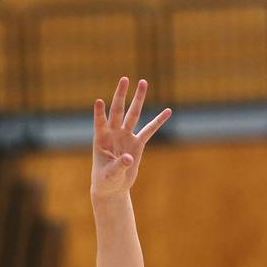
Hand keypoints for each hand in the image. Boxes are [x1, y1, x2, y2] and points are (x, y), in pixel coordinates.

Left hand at [91, 77, 170, 198]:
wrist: (112, 187)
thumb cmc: (105, 181)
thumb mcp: (110, 175)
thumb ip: (118, 166)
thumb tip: (129, 158)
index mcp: (101, 140)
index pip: (100, 122)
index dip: (99, 113)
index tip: (98, 101)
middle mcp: (113, 134)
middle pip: (118, 111)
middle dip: (121, 95)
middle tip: (124, 79)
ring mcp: (125, 136)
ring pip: (133, 114)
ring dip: (138, 99)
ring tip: (143, 82)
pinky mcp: (137, 143)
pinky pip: (149, 130)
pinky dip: (158, 121)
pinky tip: (168, 111)